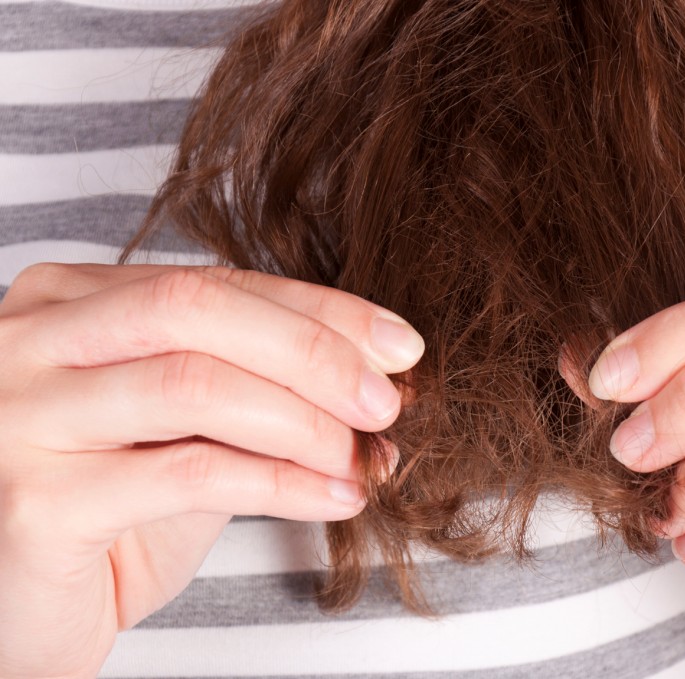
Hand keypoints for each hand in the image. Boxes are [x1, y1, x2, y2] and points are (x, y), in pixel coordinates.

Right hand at [0, 263, 423, 678]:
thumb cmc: (110, 516)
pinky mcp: (33, 504)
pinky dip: (284, 484)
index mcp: (64, 303)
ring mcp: (18, 418)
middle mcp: (26, 343)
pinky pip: (191, 474)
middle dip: (313, 351)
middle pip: (196, 308)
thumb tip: (381, 376)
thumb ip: (258, 391)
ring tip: (361, 458)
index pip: (213, 283)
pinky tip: (333, 498)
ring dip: (305, 421)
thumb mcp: (188, 434)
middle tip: (385, 401)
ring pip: (195, 384)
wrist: (23, 614)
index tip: (400, 346)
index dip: (321, 311)